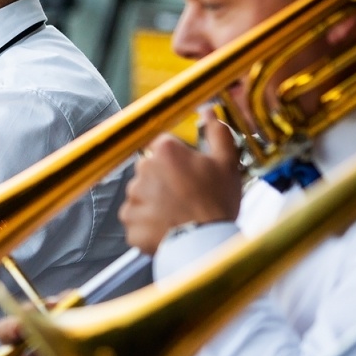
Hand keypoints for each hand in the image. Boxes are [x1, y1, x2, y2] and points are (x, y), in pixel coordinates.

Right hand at [0, 312, 84, 355]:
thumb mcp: (88, 340)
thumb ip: (77, 317)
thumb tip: (68, 296)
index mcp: (40, 332)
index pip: (24, 314)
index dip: (26, 310)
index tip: (34, 310)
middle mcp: (26, 350)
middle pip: (5, 333)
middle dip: (10, 329)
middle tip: (20, 330)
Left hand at [119, 114, 241, 253]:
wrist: (205, 244)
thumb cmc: (217, 204)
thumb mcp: (227, 163)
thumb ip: (216, 132)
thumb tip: (208, 111)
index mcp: (164, 151)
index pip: (164, 147)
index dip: (179, 160)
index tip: (190, 173)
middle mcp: (142, 169)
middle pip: (151, 169)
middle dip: (165, 179)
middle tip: (187, 195)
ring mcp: (133, 196)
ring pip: (142, 193)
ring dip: (155, 201)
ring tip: (179, 213)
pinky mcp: (129, 220)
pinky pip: (137, 217)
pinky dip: (148, 222)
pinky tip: (167, 226)